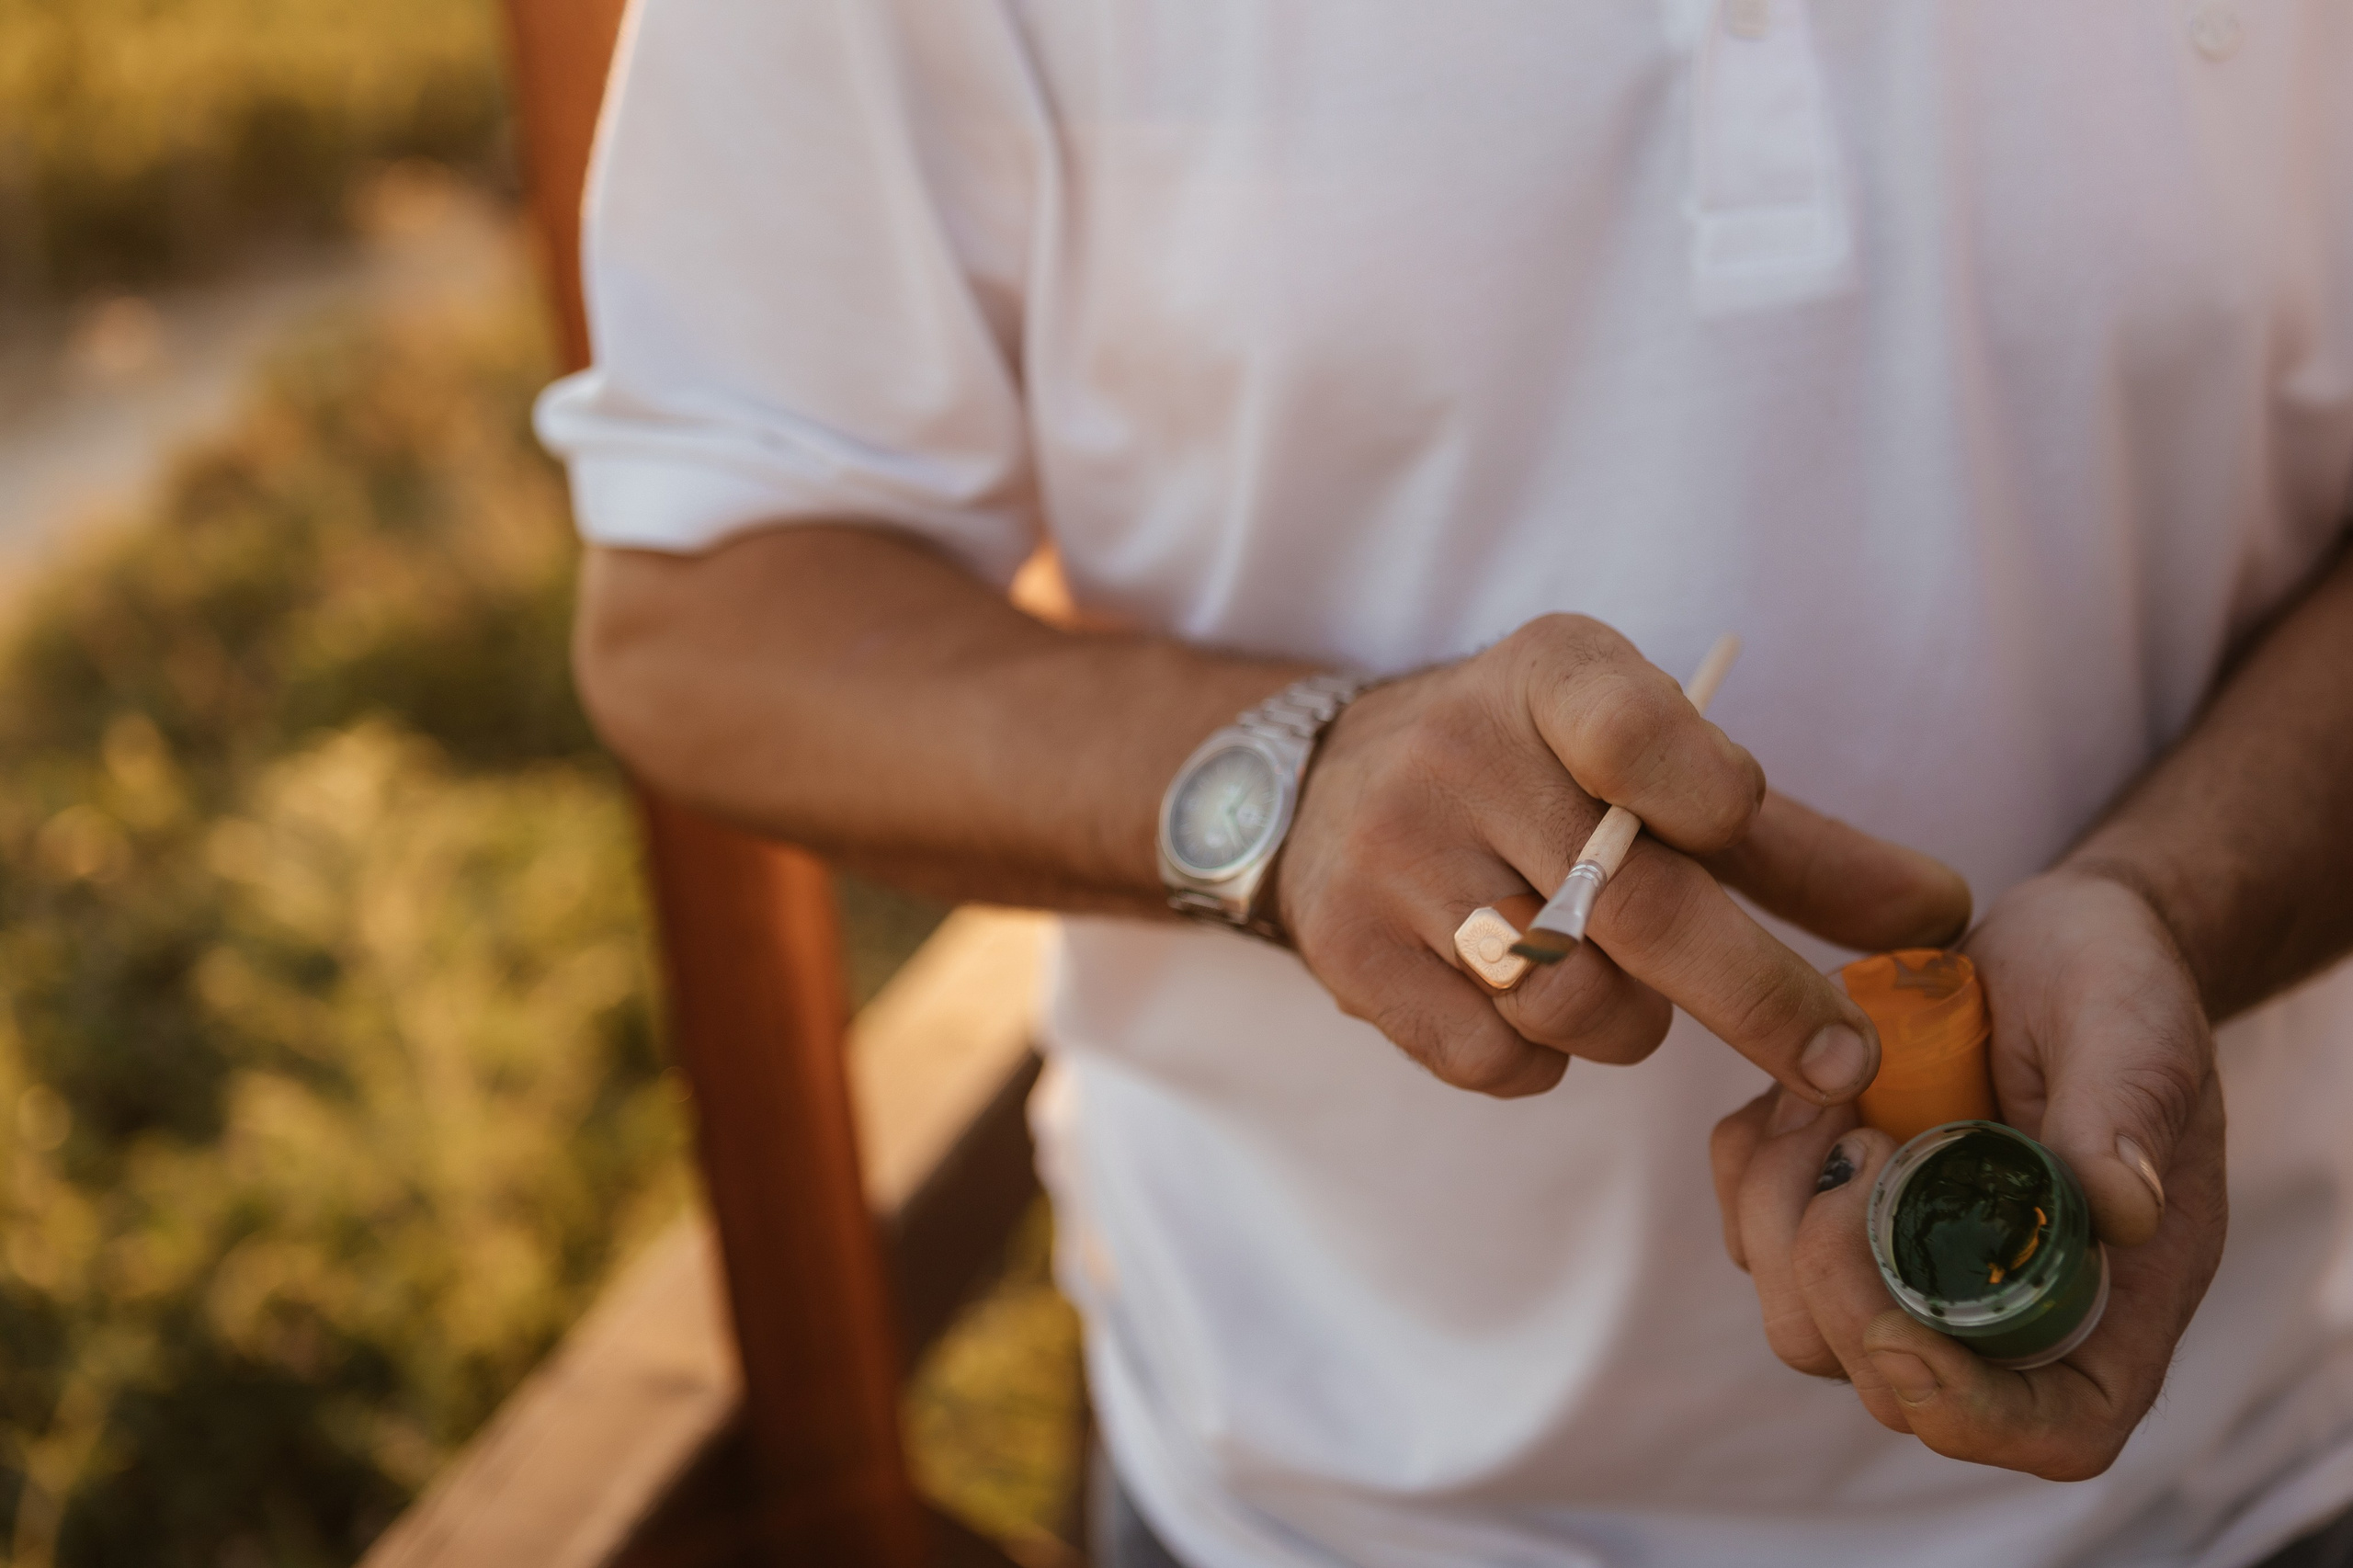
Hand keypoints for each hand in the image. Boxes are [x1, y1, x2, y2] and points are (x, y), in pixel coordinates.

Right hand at [1274, 614, 1971, 1097]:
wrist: (1322, 790)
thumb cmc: (1534, 777)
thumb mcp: (1648, 764)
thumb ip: (1791, 844)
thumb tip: (1945, 918)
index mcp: (1547, 677)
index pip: (1637, 733)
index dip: (1708, 796)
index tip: (1740, 830)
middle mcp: (1457, 755)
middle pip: (1635, 905)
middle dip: (1761, 998)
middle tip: (1844, 1060)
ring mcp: (1392, 859)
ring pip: (1571, 999)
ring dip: (1630, 1025)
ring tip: (1615, 985)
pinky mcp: (1349, 954)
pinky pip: (1496, 1058)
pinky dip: (1542, 1061)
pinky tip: (1531, 1011)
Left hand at [1710, 869, 2226, 1478]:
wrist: (2043, 942)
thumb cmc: (2113, 984)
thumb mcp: (2135, 1025)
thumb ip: (2127, 1113)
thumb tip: (2119, 1210)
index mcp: (2108, 1297)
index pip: (2053, 1430)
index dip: (1969, 1411)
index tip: (1899, 1326)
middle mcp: (2001, 1308)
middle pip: (1888, 1386)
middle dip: (1840, 1276)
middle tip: (1864, 1137)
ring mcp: (1904, 1271)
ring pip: (1797, 1318)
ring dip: (1787, 1205)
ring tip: (1839, 1094)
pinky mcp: (1832, 1216)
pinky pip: (1748, 1230)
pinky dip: (1755, 1162)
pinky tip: (1810, 1089)